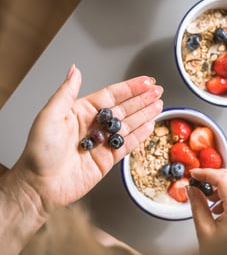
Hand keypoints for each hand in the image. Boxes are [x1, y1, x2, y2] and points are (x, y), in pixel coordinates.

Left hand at [8, 65, 162, 215]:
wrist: (41, 185)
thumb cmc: (39, 151)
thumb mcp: (50, 116)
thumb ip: (66, 92)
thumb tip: (75, 70)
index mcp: (81, 112)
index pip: (111, 95)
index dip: (130, 88)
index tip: (145, 82)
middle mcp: (94, 125)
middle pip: (124, 108)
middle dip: (142, 99)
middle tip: (158, 91)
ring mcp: (102, 142)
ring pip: (129, 125)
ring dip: (144, 114)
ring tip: (159, 105)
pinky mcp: (108, 159)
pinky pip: (127, 144)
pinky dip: (140, 135)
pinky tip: (150, 125)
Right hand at [188, 168, 226, 246]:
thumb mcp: (204, 232)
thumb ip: (197, 206)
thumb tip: (192, 188)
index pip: (225, 180)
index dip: (207, 174)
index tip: (195, 174)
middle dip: (219, 174)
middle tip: (203, 179)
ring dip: (226, 185)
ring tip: (208, 197)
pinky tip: (217, 208)